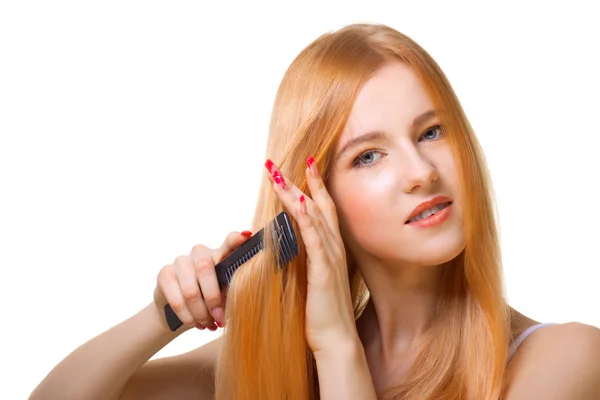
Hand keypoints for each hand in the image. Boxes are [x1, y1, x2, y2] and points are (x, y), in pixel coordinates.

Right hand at [153, 230, 252, 331]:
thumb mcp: (224, 297)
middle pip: (205, 269)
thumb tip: (235, 299)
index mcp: (220, 255)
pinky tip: (194, 323)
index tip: (246, 236)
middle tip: (219, 319)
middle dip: (213, 299)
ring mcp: (181, 261)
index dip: (237, 239)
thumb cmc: (208, 301)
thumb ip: (230, 292)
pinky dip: (188, 316)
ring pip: (191, 290)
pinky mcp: (165, 273)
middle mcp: (200, 253)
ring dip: (201, 313)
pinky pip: (177, 299)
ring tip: (207, 324)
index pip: (229, 243)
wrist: (178, 311)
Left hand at [265, 158, 359, 356]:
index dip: (312, 186)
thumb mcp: (313, 279)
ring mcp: (329, 258)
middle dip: (299, 181)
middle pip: (316, 206)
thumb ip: (306, 259)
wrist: (336, 339)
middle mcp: (333, 248)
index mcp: (330, 249)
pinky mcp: (323, 271)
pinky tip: (299, 203)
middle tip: (278, 162)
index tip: (301, 166)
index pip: (322, 210)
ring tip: (279, 174)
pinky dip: (307, 220)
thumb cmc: (322, 313)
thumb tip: (289, 245)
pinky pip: (315, 240)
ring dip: (296, 193)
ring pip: (313, 217)